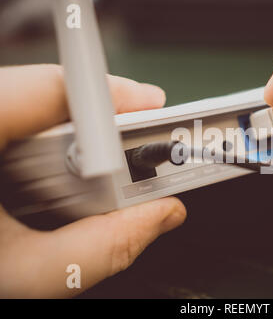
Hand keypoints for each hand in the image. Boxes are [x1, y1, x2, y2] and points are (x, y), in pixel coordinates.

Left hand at [0, 64, 186, 297]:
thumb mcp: (24, 278)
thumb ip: (103, 248)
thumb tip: (162, 215)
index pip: (46, 89)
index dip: (110, 95)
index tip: (152, 107)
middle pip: (35, 97)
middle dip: (93, 122)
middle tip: (131, 150)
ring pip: (19, 109)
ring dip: (63, 137)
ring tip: (88, 172)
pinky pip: (5, 123)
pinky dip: (34, 143)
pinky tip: (44, 175)